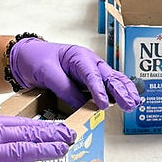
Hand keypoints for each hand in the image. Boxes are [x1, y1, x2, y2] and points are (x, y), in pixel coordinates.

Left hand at [9, 37, 140, 112]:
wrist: (27, 57)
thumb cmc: (37, 59)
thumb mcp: (47, 72)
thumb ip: (64, 88)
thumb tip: (80, 105)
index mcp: (78, 56)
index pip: (91, 74)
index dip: (99, 90)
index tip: (103, 104)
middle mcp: (89, 63)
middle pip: (108, 77)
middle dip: (120, 91)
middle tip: (129, 104)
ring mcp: (91, 72)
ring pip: (112, 81)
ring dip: (124, 92)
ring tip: (134, 103)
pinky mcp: (89, 82)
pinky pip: (106, 87)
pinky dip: (118, 93)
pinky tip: (128, 100)